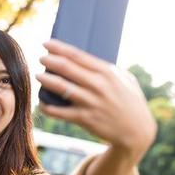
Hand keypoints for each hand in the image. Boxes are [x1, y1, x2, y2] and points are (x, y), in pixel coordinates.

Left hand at [35, 39, 156, 158]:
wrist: (136, 131)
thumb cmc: (130, 102)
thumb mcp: (125, 79)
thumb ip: (107, 69)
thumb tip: (85, 60)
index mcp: (107, 72)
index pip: (77, 55)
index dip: (59, 48)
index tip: (46, 43)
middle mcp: (98, 85)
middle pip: (66, 68)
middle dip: (50, 61)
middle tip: (41, 58)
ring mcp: (90, 102)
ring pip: (61, 87)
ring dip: (46, 80)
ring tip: (38, 76)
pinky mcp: (84, 118)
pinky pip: (59, 112)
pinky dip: (47, 106)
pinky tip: (41, 102)